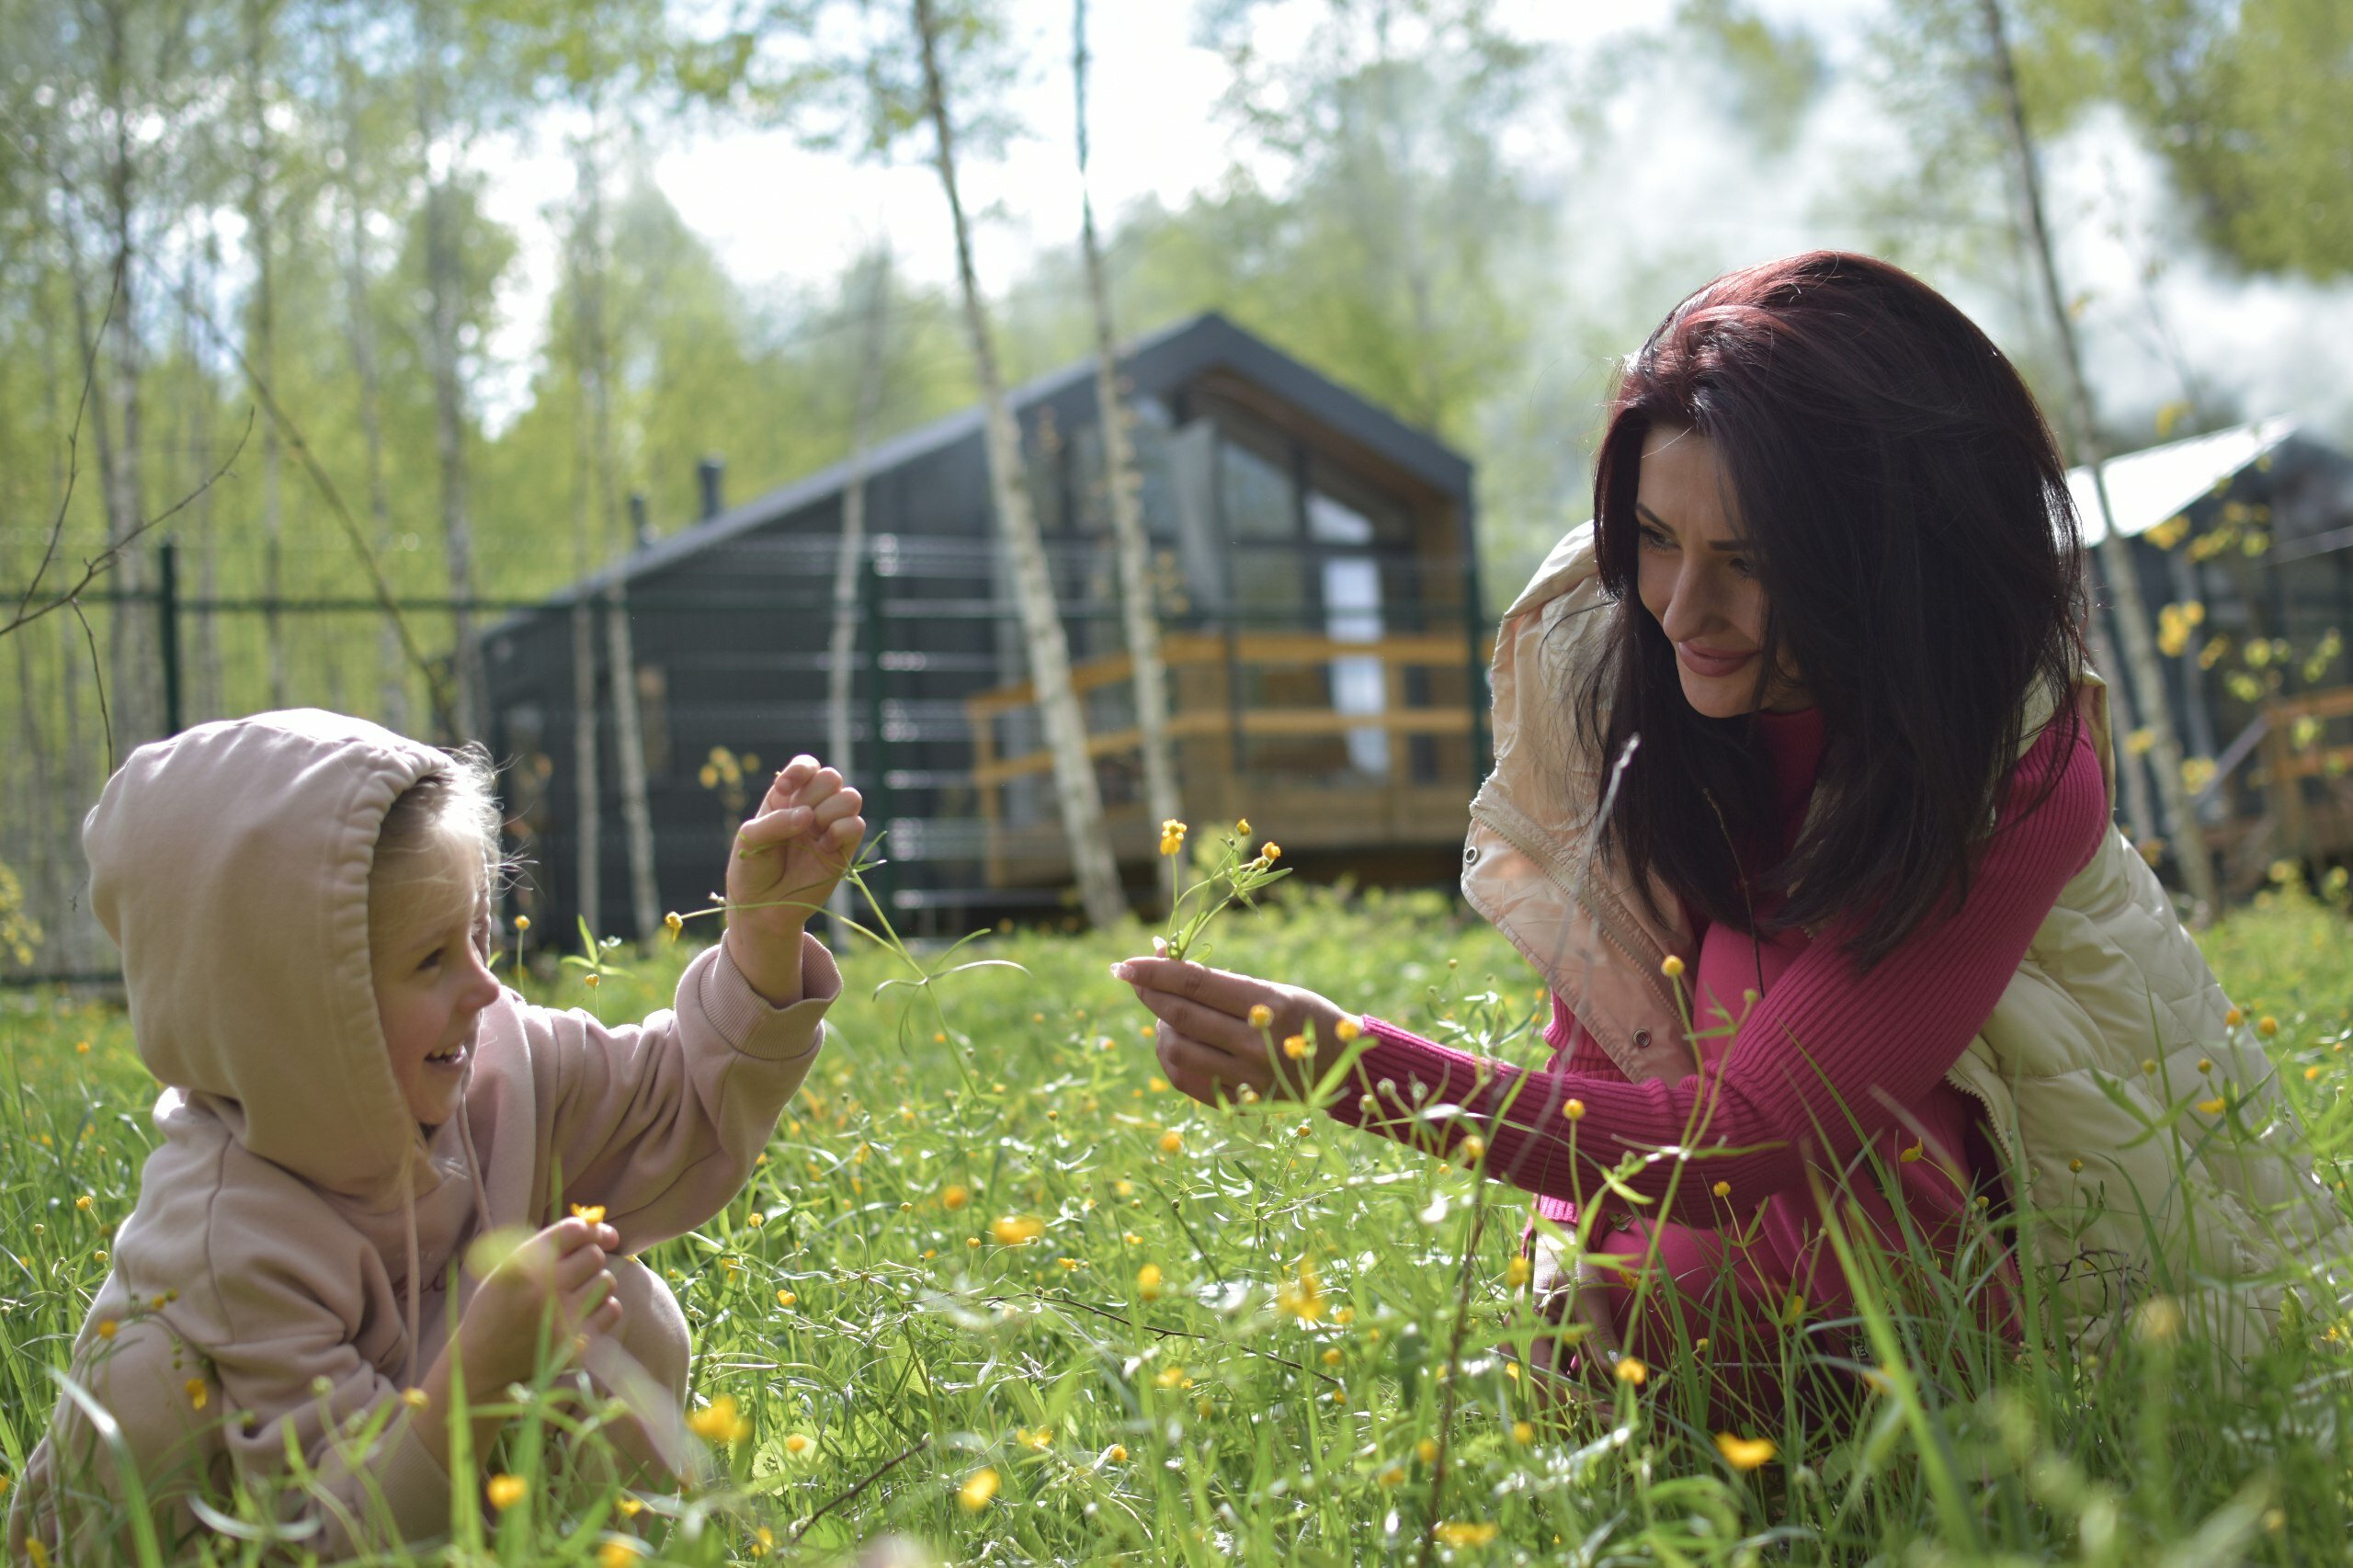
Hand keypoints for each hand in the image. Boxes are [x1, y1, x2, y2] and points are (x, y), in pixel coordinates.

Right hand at [459, 1216, 622, 1389]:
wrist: (481, 1363)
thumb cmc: (495, 1310)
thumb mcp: (506, 1269)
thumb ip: (544, 1247)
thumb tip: (593, 1228)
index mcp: (525, 1263)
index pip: (575, 1231)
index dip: (594, 1229)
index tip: (605, 1236)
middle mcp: (546, 1287)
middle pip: (595, 1256)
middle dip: (591, 1258)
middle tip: (580, 1269)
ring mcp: (563, 1316)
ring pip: (606, 1282)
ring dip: (597, 1283)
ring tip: (578, 1293)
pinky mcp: (575, 1342)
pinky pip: (611, 1310)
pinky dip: (603, 1308)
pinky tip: (585, 1312)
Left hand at [725, 755, 864, 1003]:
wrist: (761, 908)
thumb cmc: (751, 868)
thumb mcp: (749, 838)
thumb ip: (775, 821)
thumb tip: (809, 816)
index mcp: (788, 798)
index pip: (807, 767)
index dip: (801, 770)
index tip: (784, 789)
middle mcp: (812, 808)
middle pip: (831, 777)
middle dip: (813, 794)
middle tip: (798, 820)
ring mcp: (829, 828)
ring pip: (850, 797)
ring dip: (829, 811)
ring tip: (812, 833)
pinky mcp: (844, 850)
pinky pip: (857, 825)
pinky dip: (841, 831)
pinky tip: (823, 847)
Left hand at [1110, 948, 1352, 1103]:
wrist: (1345, 1069)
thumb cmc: (1306, 1016)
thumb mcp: (1274, 989)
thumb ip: (1220, 982)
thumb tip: (1164, 956)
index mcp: (1270, 1006)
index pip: (1196, 985)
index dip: (1155, 971)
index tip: (1125, 963)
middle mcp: (1257, 1043)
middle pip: (1182, 1016)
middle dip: (1148, 992)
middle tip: (1129, 977)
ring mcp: (1248, 1078)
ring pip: (1177, 1050)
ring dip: (1160, 1026)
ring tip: (1163, 1011)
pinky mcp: (1241, 1103)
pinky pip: (1186, 1079)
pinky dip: (1170, 1057)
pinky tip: (1171, 1040)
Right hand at [1526, 1229, 1623, 1399]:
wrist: (1555, 1246)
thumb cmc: (1571, 1264)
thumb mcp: (1589, 1296)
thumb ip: (1600, 1336)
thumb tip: (1618, 1372)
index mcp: (1525, 1324)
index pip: (1545, 1373)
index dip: (1576, 1396)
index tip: (1608, 1408)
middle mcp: (1516, 1339)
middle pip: (1541, 1386)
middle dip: (1576, 1404)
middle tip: (1612, 1414)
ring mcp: (1522, 1344)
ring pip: (1545, 1384)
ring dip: (1575, 1397)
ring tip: (1610, 1407)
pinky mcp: (1534, 1347)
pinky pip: (1550, 1373)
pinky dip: (1572, 1384)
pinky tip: (1599, 1391)